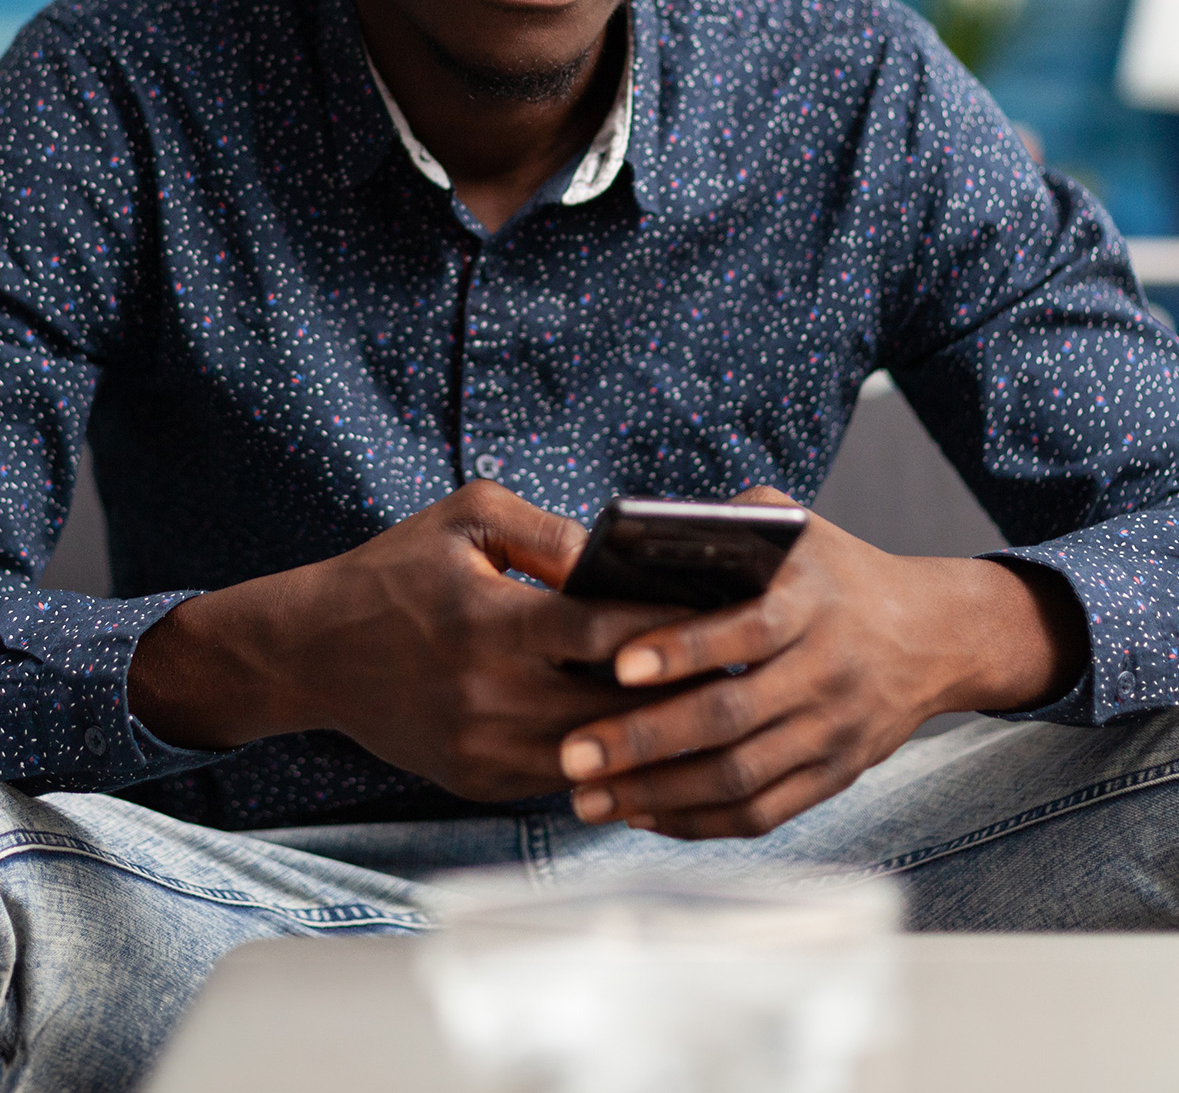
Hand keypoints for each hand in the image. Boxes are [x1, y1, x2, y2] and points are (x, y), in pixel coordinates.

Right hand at [130, 481, 683, 801]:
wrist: (311, 653)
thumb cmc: (394, 573)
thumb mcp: (466, 520)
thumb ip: (549, 533)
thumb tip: (622, 558)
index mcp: (491, 623)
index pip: (605, 635)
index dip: (671, 629)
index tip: (729, 618)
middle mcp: (489, 697)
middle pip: (616, 710)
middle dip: (681, 694)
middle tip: (742, 673)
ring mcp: (483, 750)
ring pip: (597, 756)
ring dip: (650, 736)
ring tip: (708, 707)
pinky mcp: (478, 782)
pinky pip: (563, 776)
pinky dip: (604, 756)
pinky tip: (641, 731)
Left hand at [557, 486, 1088, 839]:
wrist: (934, 636)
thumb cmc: (839, 573)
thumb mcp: (798, 528)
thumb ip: (730, 521)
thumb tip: (643, 535)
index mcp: (812, 604)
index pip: (746, 630)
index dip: (683, 649)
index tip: (619, 665)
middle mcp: (827, 672)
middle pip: (729, 717)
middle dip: (643, 740)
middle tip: (573, 754)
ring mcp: (833, 732)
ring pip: (738, 778)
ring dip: (657, 793)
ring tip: (587, 798)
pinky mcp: (834, 775)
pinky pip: (762, 814)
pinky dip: (699, 823)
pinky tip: (642, 814)